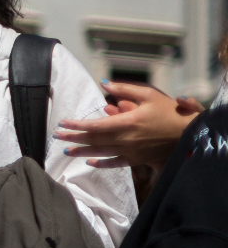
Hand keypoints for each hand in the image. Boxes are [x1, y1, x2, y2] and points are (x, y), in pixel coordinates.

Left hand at [57, 82, 200, 172]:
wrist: (189, 132)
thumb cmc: (170, 111)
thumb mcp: (149, 94)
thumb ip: (125, 89)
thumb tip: (104, 83)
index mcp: (126, 122)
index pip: (94, 125)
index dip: (76, 125)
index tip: (62, 123)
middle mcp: (125, 139)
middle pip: (93, 140)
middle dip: (73, 138)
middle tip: (56, 137)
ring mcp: (130, 151)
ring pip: (100, 152)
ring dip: (81, 152)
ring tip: (66, 151)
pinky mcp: (136, 159)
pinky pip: (115, 163)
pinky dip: (101, 163)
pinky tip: (90, 162)